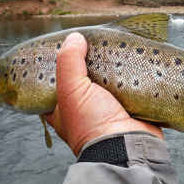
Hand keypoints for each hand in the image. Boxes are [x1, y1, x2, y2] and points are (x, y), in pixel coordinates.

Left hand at [43, 32, 162, 156]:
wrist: (128, 147)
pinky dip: (129, 74)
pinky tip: (130, 60)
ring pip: (107, 80)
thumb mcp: (71, 91)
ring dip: (111, 67)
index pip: (53, 83)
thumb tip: (75, 37)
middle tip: (92, 43)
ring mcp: (107, 107)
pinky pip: (127, 84)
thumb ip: (69, 62)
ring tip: (113, 46)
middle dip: (89, 62)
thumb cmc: (92, 125)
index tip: (64, 47)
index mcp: (62, 109)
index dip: (55, 66)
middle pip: (83, 78)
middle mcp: (83, 109)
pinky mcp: (129, 105)